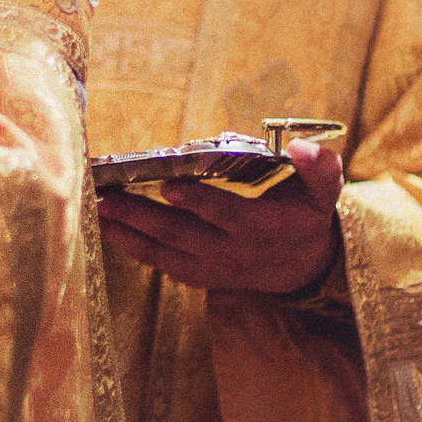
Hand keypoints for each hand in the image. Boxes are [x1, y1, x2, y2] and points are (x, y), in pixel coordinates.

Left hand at [96, 141, 344, 293]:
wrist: (301, 267)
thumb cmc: (306, 216)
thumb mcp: (324, 192)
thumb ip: (318, 168)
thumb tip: (299, 147)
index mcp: (263, 228)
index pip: (228, 216)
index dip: (200, 203)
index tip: (170, 186)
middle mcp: (233, 252)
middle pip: (183, 235)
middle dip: (142, 216)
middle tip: (109, 197)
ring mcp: (212, 268)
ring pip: (165, 252)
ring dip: (128, 232)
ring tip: (97, 211)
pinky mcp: (197, 274)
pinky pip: (160, 263)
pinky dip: (132, 248)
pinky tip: (107, 229)